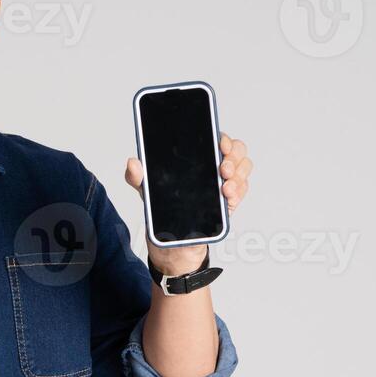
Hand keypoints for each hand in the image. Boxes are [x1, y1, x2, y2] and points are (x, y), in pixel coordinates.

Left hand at [125, 131, 253, 276]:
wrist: (173, 239)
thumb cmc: (163, 205)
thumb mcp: (147, 190)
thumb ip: (137, 176)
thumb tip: (132, 163)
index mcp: (196, 155)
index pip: (215, 137)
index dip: (222, 138)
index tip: (219, 145)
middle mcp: (214, 164)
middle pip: (237, 150)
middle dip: (234, 158)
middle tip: (224, 170)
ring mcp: (225, 180)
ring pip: (243, 168)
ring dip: (238, 176)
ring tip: (226, 188)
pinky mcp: (230, 198)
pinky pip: (242, 190)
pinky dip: (239, 193)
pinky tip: (229, 199)